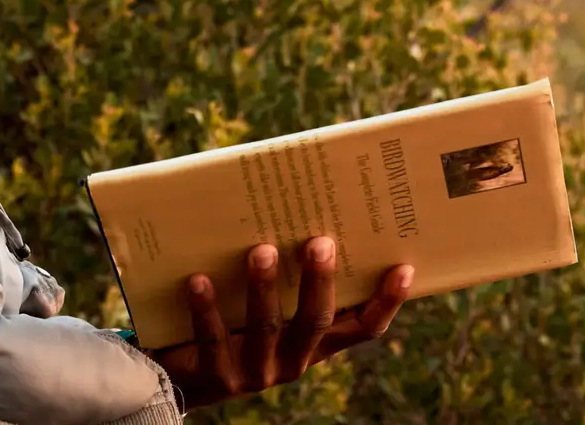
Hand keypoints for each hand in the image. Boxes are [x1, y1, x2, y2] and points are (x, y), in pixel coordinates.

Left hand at [148, 237, 413, 408]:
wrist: (181, 377)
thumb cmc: (231, 323)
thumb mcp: (265, 304)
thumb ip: (283, 274)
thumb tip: (293, 207)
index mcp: (312, 344)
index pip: (361, 328)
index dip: (385, 303)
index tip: (403, 267)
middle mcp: (292, 361)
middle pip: (315, 322)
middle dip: (318, 281)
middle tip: (319, 242)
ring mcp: (255, 372)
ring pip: (267, 328)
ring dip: (264, 287)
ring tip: (260, 250)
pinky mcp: (216, 377)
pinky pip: (214, 340)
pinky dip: (207, 308)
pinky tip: (199, 280)